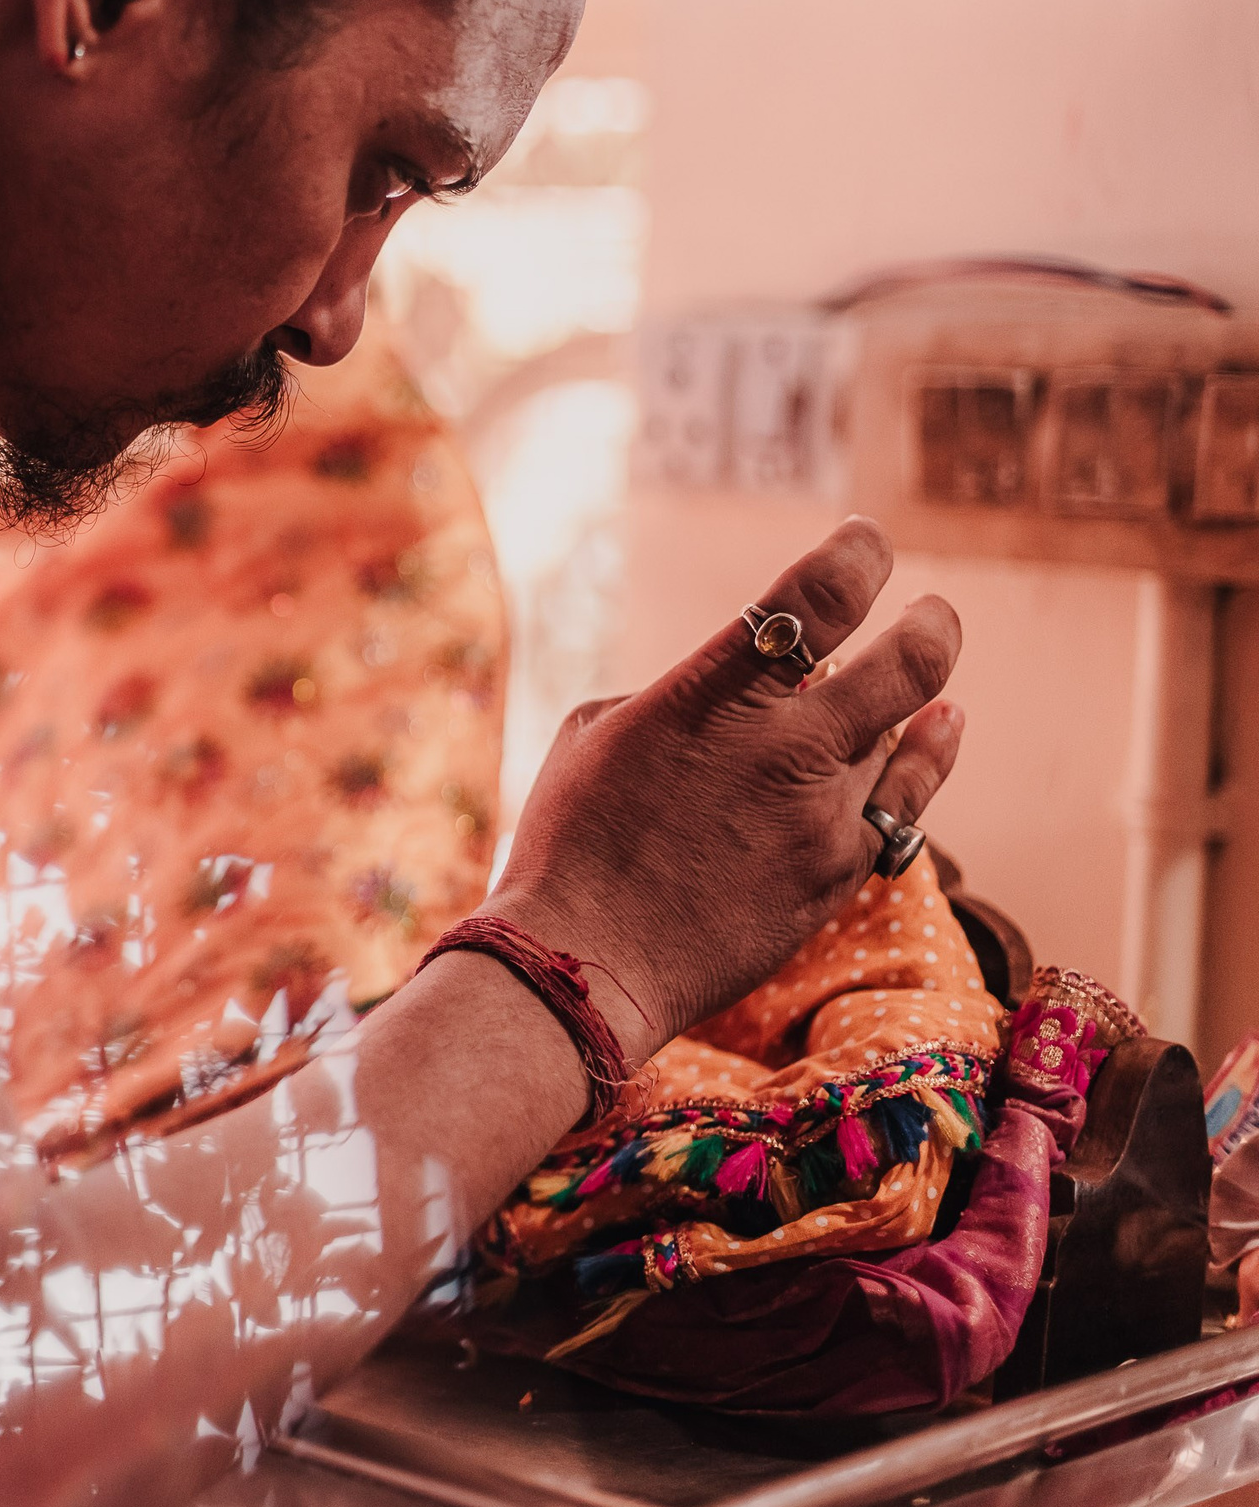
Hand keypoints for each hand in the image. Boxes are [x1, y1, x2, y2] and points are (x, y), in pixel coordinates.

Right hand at [483, 517, 963, 1060]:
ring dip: (915, 700)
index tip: (866, 542)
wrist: (582, 964)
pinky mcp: (838, 874)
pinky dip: (923, 760)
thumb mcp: (600, 733)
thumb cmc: (567, 843)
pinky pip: (905, 804)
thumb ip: (685, 695)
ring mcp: (820, 815)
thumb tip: (743, 688)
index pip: (818, 595)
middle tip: (931, 613)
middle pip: (908, 661)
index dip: (858, 554)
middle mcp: (782, 746)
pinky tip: (938, 733)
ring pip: (906, 733)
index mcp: (711, 694)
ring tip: (928, 686)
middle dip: (929, 625)